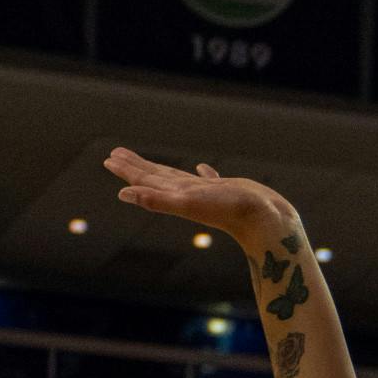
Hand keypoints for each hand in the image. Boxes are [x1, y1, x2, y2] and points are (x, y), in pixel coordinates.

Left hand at [103, 148, 297, 244]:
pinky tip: (203, 169)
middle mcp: (189, 194)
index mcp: (177, 196)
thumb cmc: (230, 212)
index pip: (145, 181)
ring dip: (162, 171)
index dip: (127, 170)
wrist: (268, 222)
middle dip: (136, 167)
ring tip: (151, 164)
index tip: (109, 159)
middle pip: (156, 178)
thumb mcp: (188, 202)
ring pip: (179, 178)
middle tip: (116, 156)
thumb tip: (123, 194)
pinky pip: (210, 179)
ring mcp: (208, 193)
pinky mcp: (227, 190)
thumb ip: (155, 199)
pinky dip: (203, 173)